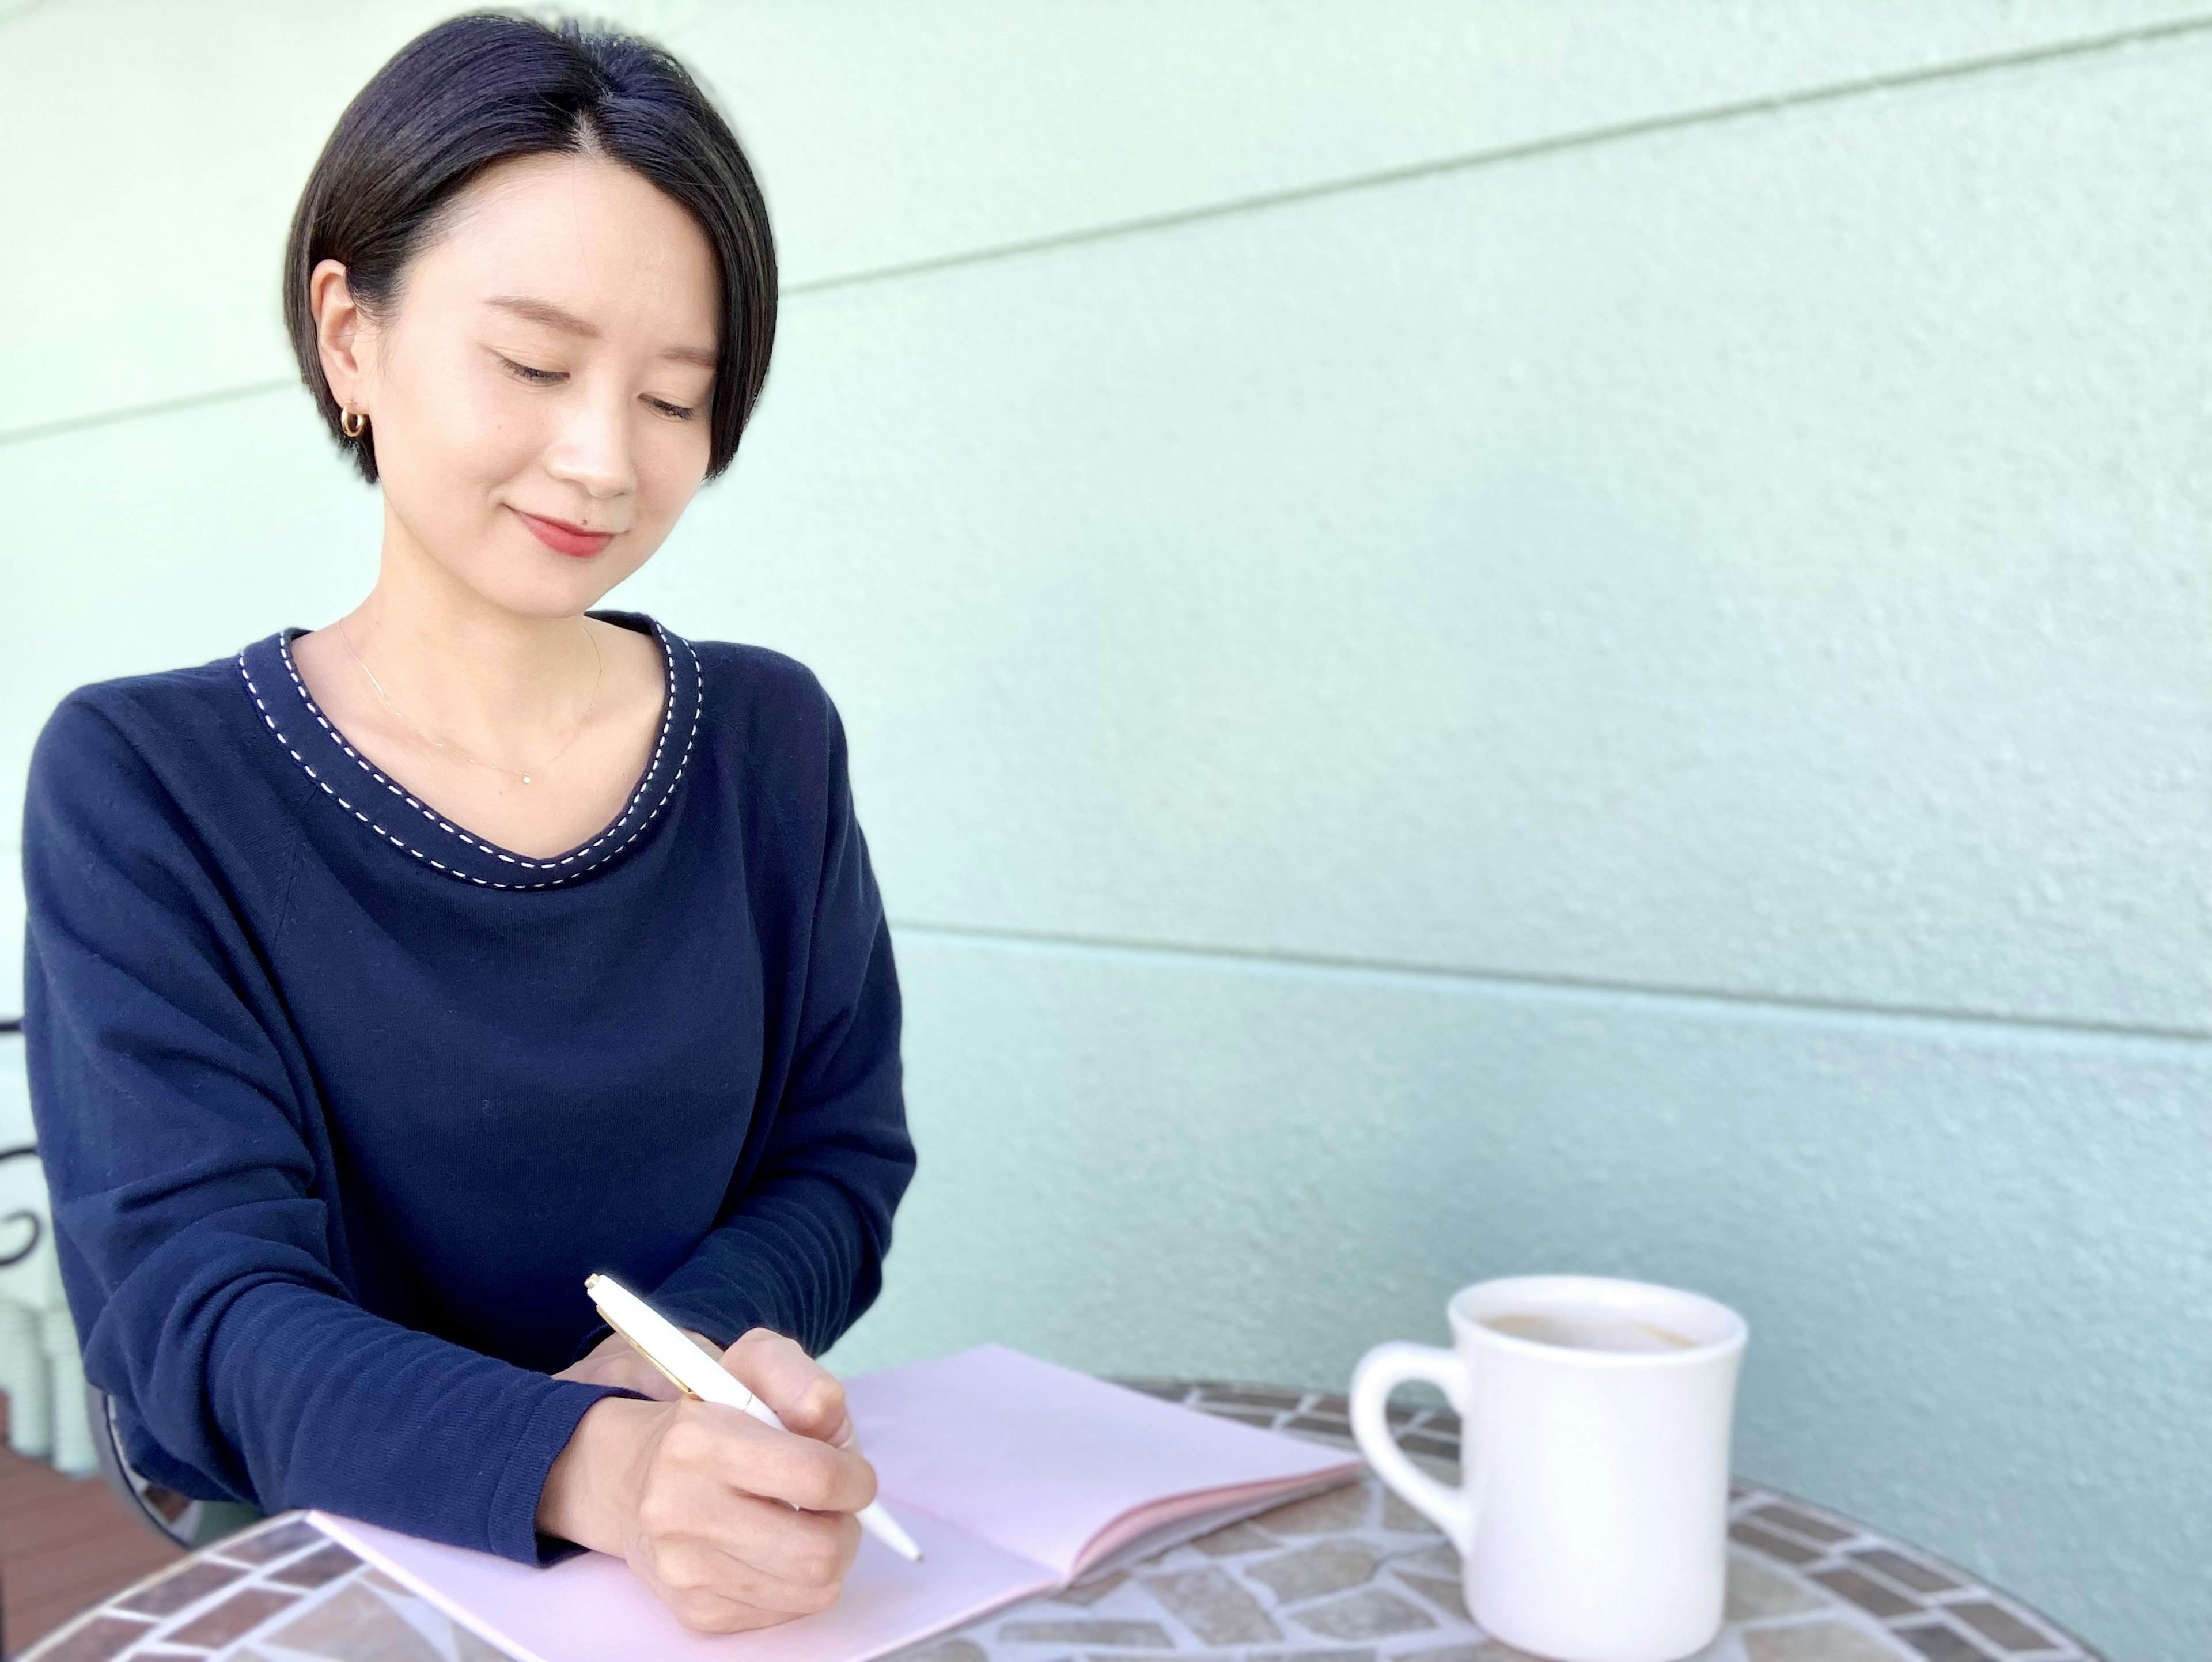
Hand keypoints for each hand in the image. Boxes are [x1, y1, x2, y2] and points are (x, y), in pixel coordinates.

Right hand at [539, 1328, 876, 1632]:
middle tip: (835, 1505)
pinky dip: (799, 1582)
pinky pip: (788, 1611)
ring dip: (829, 1555)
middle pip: (819, 1550)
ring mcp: (685, 1569)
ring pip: (813, 1588)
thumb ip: (801, 1379)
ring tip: (806, 1523)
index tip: (852, 1472)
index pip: (815, 1477)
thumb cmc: (711, 1418)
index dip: (855, 1478)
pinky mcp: (697, 1611)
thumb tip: (825, 1417)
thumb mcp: (754, 1366)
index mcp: (696, 1441)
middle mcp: (679, 1510)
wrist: (632, 1478)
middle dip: (847, 1525)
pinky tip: (776, 1549)